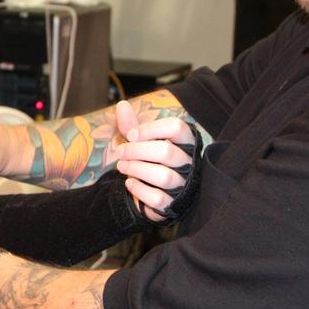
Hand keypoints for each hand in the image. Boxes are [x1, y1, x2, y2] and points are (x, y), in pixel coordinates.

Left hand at [113, 100, 195, 220]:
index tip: (130, 134)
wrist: (149, 190)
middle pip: (166, 152)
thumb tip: (121, 105)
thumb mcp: (138, 140)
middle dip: (137, 150)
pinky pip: (158, 198)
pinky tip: (129, 183)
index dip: (150, 128)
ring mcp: (183, 184)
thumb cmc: (147, 158)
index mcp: (185, 141)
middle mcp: (189, 162)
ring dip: (136, 169)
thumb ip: (130, 124)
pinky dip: (139, 190)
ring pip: (164, 176)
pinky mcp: (173, 204)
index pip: (176, 127)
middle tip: (120, 151)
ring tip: (122, 166)